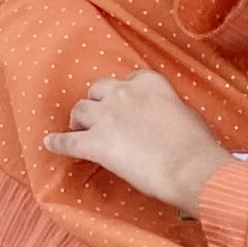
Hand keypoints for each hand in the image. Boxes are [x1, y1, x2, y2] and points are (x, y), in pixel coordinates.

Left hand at [45, 68, 234, 215]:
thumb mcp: (187, 115)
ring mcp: (106, 117)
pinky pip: (68, 141)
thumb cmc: (197, 145)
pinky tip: (50, 143)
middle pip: (99, 89)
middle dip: (98, 102)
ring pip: (80, 110)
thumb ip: (167, 109)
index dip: (125, 94)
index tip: (126, 103)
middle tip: (100, 117)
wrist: (190, 167)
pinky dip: (58, 143)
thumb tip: (164, 118)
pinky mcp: (96, 143)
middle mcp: (124, 93)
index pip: (129, 80)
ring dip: (80, 119)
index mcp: (149, 83)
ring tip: (79, 128)